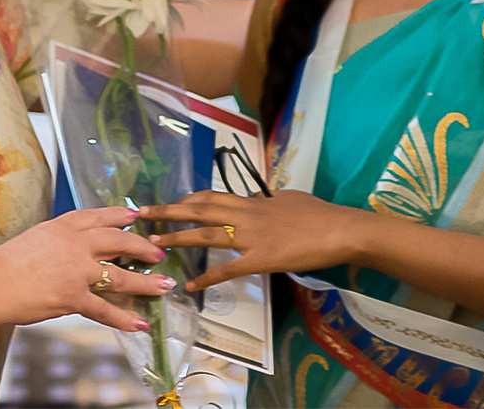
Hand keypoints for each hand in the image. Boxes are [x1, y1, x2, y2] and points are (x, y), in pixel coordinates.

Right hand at [0, 204, 172, 333]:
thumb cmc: (5, 263)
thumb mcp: (34, 239)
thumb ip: (57, 242)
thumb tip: (74, 252)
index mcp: (61, 226)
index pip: (97, 217)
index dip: (118, 216)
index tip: (133, 215)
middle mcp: (74, 244)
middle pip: (118, 241)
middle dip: (142, 246)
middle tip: (157, 252)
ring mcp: (76, 270)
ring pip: (121, 276)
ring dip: (146, 282)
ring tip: (164, 285)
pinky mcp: (74, 296)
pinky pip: (106, 309)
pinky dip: (125, 319)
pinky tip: (140, 324)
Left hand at [140, 189, 370, 292]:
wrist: (340, 229)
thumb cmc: (319, 214)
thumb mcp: (287, 198)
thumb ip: (267, 201)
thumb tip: (257, 200)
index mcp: (251, 201)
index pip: (211, 196)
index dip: (188, 200)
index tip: (170, 203)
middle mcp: (245, 215)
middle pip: (199, 209)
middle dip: (168, 211)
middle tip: (143, 214)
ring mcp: (251, 237)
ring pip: (205, 234)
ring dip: (176, 237)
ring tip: (152, 242)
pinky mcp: (261, 259)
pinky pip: (228, 269)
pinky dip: (207, 277)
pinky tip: (191, 285)